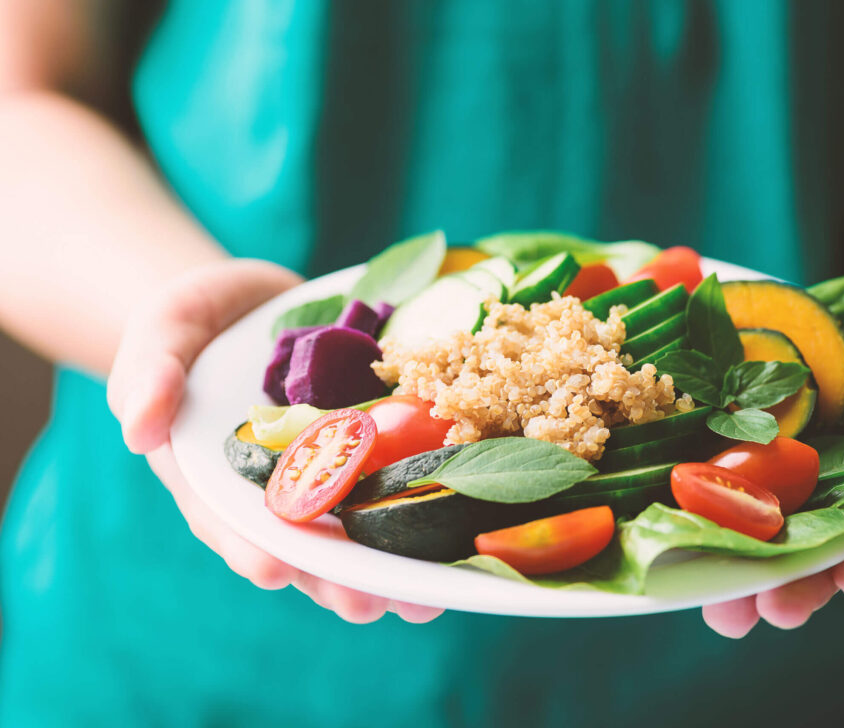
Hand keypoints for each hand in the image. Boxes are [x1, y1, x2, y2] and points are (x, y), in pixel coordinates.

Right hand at [107, 258, 442, 624]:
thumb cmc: (193, 324)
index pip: (228, 520)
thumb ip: (147, 374)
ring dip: (385, 569)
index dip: (250, 546)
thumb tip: (140, 429)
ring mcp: (323, 473)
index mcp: (215, 474)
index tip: (274, 569)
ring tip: (421, 604)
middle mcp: (272, 487)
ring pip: (352, 532)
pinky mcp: (366, 450)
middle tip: (363, 605)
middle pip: (299, 544)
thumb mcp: (162, 333)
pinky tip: (457, 542)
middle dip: (331, 578)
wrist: (250, 303)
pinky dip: (421, 512)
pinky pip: (393, 486)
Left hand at [702, 311, 843, 636]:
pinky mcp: (751, 463)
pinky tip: (686, 552)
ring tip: (729, 614)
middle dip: (803, 586)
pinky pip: (730, 496)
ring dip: (752, 578)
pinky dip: (712, 522)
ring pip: (775, 541)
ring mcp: (796, 485)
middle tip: (778, 612)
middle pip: (827, 553)